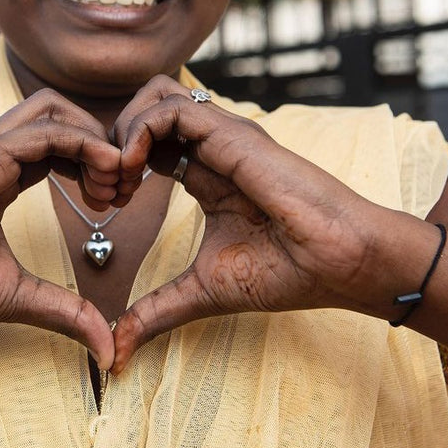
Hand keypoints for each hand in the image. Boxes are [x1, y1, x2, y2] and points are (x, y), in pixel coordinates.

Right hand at [0, 89, 120, 367]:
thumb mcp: (17, 294)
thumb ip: (64, 309)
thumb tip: (106, 347)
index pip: (56, 145)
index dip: (92, 165)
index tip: (115, 203)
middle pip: (59, 115)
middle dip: (101, 143)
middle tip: (124, 189)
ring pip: (54, 110)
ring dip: (97, 140)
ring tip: (116, 185)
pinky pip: (47, 131)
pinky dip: (85, 145)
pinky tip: (104, 178)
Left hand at [109, 76, 407, 373]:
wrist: (340, 264)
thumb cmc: (287, 271)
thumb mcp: (203, 290)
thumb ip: (157, 311)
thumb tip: (116, 352)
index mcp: (204, 173)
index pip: (147, 143)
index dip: (117, 165)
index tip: (108, 205)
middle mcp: (211, 147)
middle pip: (145, 107)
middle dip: (111, 140)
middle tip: (108, 188)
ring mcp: (222, 136)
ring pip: (155, 96)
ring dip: (123, 132)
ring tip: (121, 180)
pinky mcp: (232, 134)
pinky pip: (171, 109)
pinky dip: (139, 132)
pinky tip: (135, 173)